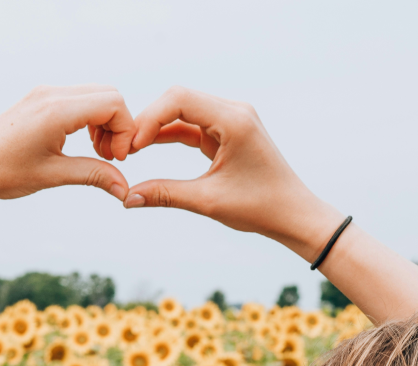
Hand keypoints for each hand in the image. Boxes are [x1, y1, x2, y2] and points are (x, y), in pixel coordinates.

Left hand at [0, 84, 135, 202]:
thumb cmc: (2, 173)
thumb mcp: (53, 176)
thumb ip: (94, 175)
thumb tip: (125, 189)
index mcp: (56, 110)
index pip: (113, 104)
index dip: (125, 132)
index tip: (116, 160)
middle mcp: (52, 94)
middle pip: (109, 95)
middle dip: (118, 126)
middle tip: (109, 158)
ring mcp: (45, 94)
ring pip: (96, 96)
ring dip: (105, 124)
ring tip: (96, 155)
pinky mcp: (39, 100)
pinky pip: (79, 100)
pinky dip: (90, 120)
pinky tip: (82, 145)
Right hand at [118, 86, 343, 260]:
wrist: (293, 214)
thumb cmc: (260, 207)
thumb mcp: (208, 202)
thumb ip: (166, 194)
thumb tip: (127, 198)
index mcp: (234, 120)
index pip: (179, 99)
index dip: (148, 118)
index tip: (130, 146)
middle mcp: (234, 111)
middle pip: (178, 99)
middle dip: (148, 120)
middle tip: (124, 148)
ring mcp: (232, 119)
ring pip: (183, 111)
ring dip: (156, 128)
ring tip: (130, 150)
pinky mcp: (228, 131)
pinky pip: (192, 126)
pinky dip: (170, 135)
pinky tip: (146, 148)